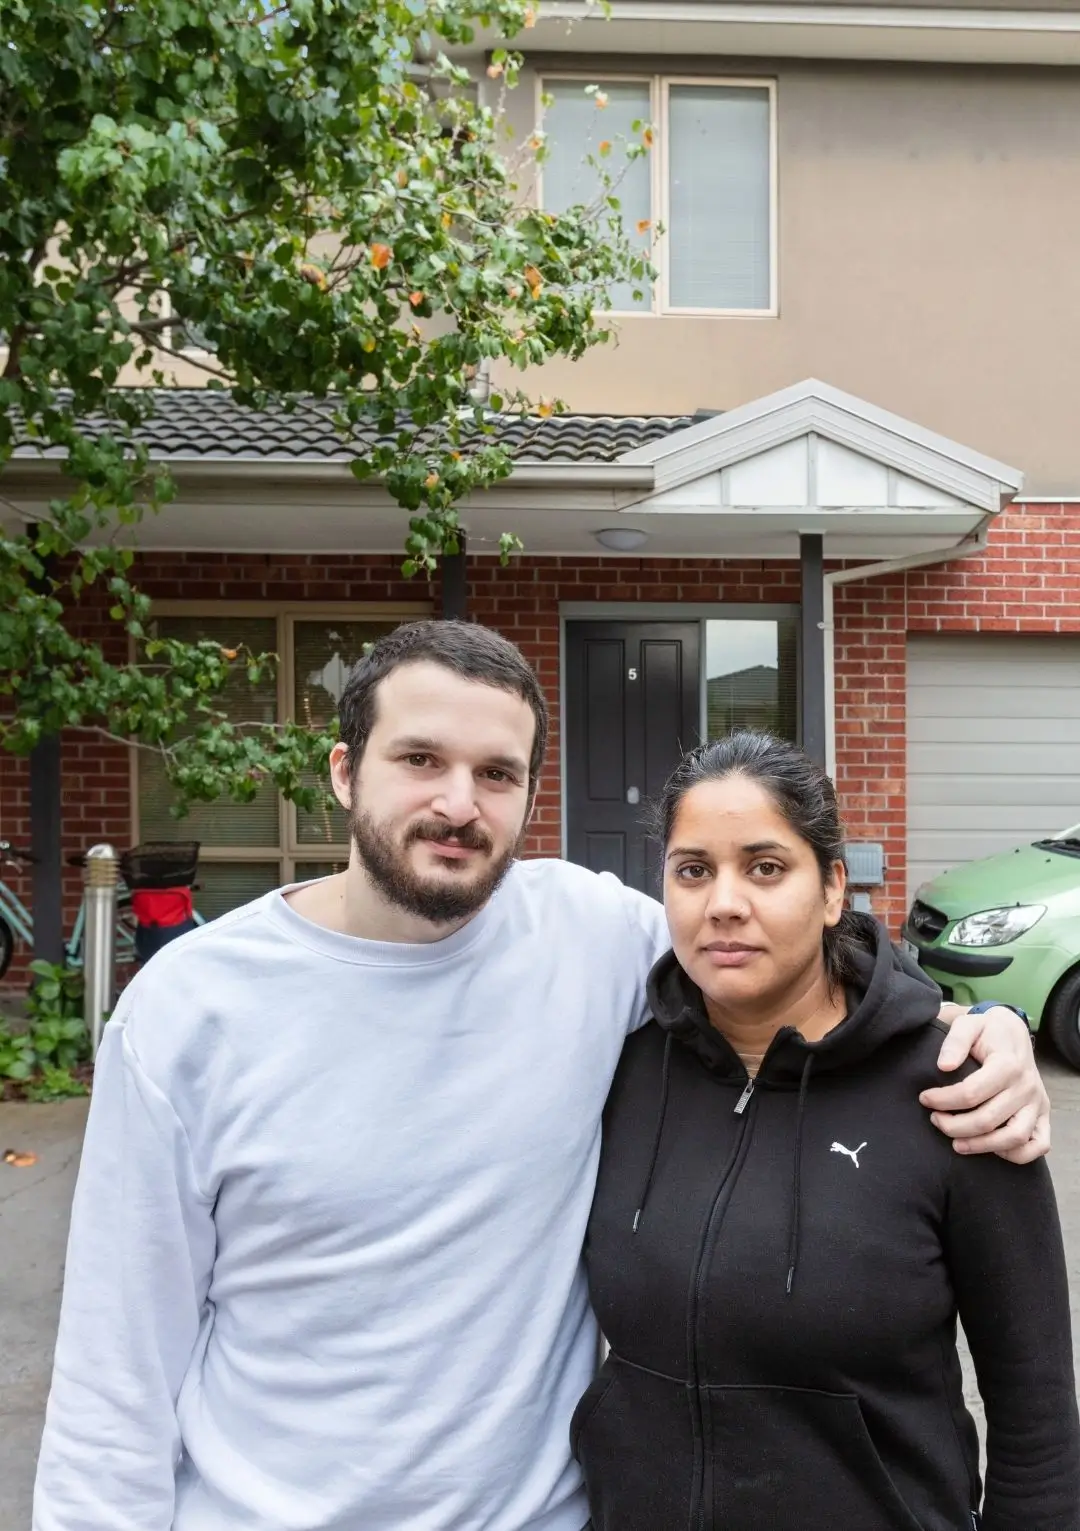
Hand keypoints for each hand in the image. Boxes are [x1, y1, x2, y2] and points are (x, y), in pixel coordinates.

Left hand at [919, 1005, 1049, 1164]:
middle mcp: (1027, 1086)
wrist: (1013, 1033)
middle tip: (935, 1120)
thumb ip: (955, 1041)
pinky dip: (1016, 1154)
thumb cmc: (987, 1032)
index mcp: (1008, 1063)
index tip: (925, 1098)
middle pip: (988, 1119)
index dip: (943, 1100)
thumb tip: (944, 1066)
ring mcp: (1037, 1104)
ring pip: (1014, 1138)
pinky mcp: (1043, 1115)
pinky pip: (1038, 1146)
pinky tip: (990, 1148)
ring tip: (956, 1143)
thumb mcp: (968, 1024)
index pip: (971, 1092)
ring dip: (981, 1146)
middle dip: (954, 1125)